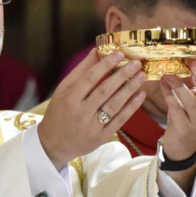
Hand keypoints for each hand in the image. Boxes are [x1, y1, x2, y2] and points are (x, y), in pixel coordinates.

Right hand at [38, 50, 147, 169]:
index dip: (106, 65)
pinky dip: (131, 107)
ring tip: (141, 76)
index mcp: (69, 99)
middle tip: (137, 63)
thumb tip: (96, 51)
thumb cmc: (57, 113)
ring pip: (114, 105)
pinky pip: (119, 120)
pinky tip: (140, 95)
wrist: (53, 145)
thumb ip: (80, 72)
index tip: (120, 54)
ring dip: (130, 89)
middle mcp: (81, 113)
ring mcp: (92, 126)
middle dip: (122, 75)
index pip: (90, 78)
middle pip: (105, 90)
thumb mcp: (63, 91)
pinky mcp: (101, 137)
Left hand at [159, 49, 195, 189]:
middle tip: (194, 60)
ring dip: (180, 86)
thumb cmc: (187, 115)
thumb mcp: (195, 97)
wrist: (182, 145)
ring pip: (192, 102)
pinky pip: (176, 110)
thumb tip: (194, 56)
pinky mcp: (184, 128)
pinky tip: (162, 85)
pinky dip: (169, 97)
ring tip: (168, 74)